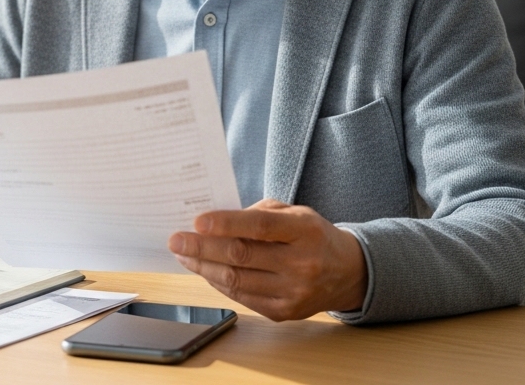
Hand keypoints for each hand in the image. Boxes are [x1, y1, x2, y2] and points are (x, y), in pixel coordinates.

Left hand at [168, 199, 367, 320]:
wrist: (348, 272)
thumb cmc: (312, 235)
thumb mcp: (294, 212)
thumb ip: (258, 213)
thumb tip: (215, 223)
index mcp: (305, 232)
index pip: (261, 227)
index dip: (226, 224)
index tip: (197, 221)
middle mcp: (302, 264)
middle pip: (242, 257)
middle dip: (202, 248)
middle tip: (176, 240)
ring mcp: (294, 292)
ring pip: (237, 281)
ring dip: (203, 268)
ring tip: (184, 256)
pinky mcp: (285, 312)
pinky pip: (242, 298)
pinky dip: (219, 283)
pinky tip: (205, 271)